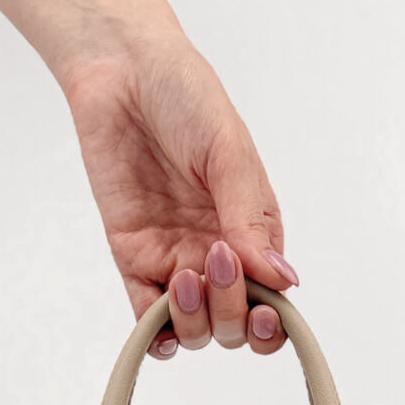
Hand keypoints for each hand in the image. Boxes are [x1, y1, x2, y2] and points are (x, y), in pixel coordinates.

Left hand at [63, 33, 298, 359]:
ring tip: (183, 277)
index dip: (272, 323)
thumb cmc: (186, 97)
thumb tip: (283, 281)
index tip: (264, 307)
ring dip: (194, 320)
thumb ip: (250, 220)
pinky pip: (146, 317)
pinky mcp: (134, 258)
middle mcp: (219, 254)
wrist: (121, 71)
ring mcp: (176, 259)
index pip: (274, 302)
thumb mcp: (229, 153)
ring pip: (194, 329)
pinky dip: (155, 333)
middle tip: (217, 259)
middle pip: (234, 324)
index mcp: (256, 232)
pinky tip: (160, 318)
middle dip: (231, 311)